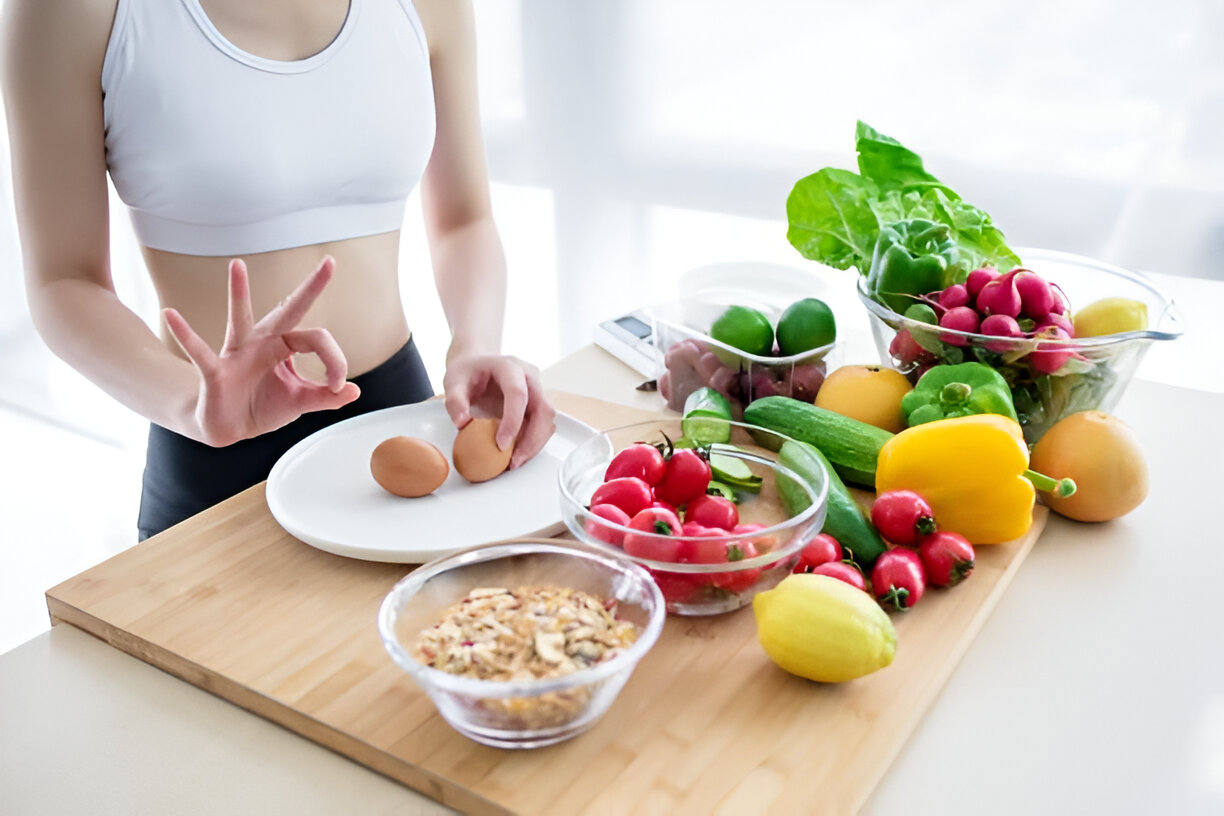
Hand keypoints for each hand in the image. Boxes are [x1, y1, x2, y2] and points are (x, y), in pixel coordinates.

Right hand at [165, 256, 359, 446]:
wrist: (229, 427)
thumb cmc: (263, 406)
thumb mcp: (300, 402)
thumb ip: (326, 397)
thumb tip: (354, 391)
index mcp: (286, 347)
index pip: (317, 340)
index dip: (335, 363)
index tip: (339, 385)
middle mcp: (263, 342)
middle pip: (289, 310)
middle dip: (310, 288)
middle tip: (329, 262)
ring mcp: (237, 353)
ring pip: (241, 318)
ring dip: (239, 292)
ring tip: (237, 265)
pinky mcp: (216, 371)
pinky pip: (199, 351)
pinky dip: (186, 334)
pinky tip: (170, 314)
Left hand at [443, 353, 555, 468]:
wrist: (476, 364)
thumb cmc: (468, 371)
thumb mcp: (453, 382)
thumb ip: (455, 401)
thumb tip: (462, 423)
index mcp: (509, 366)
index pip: (518, 394)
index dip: (513, 421)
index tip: (501, 444)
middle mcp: (529, 377)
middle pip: (543, 409)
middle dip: (532, 439)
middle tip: (513, 461)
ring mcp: (536, 390)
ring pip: (548, 420)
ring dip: (535, 444)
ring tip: (514, 462)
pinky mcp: (537, 404)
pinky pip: (543, 426)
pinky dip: (533, 443)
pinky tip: (517, 454)